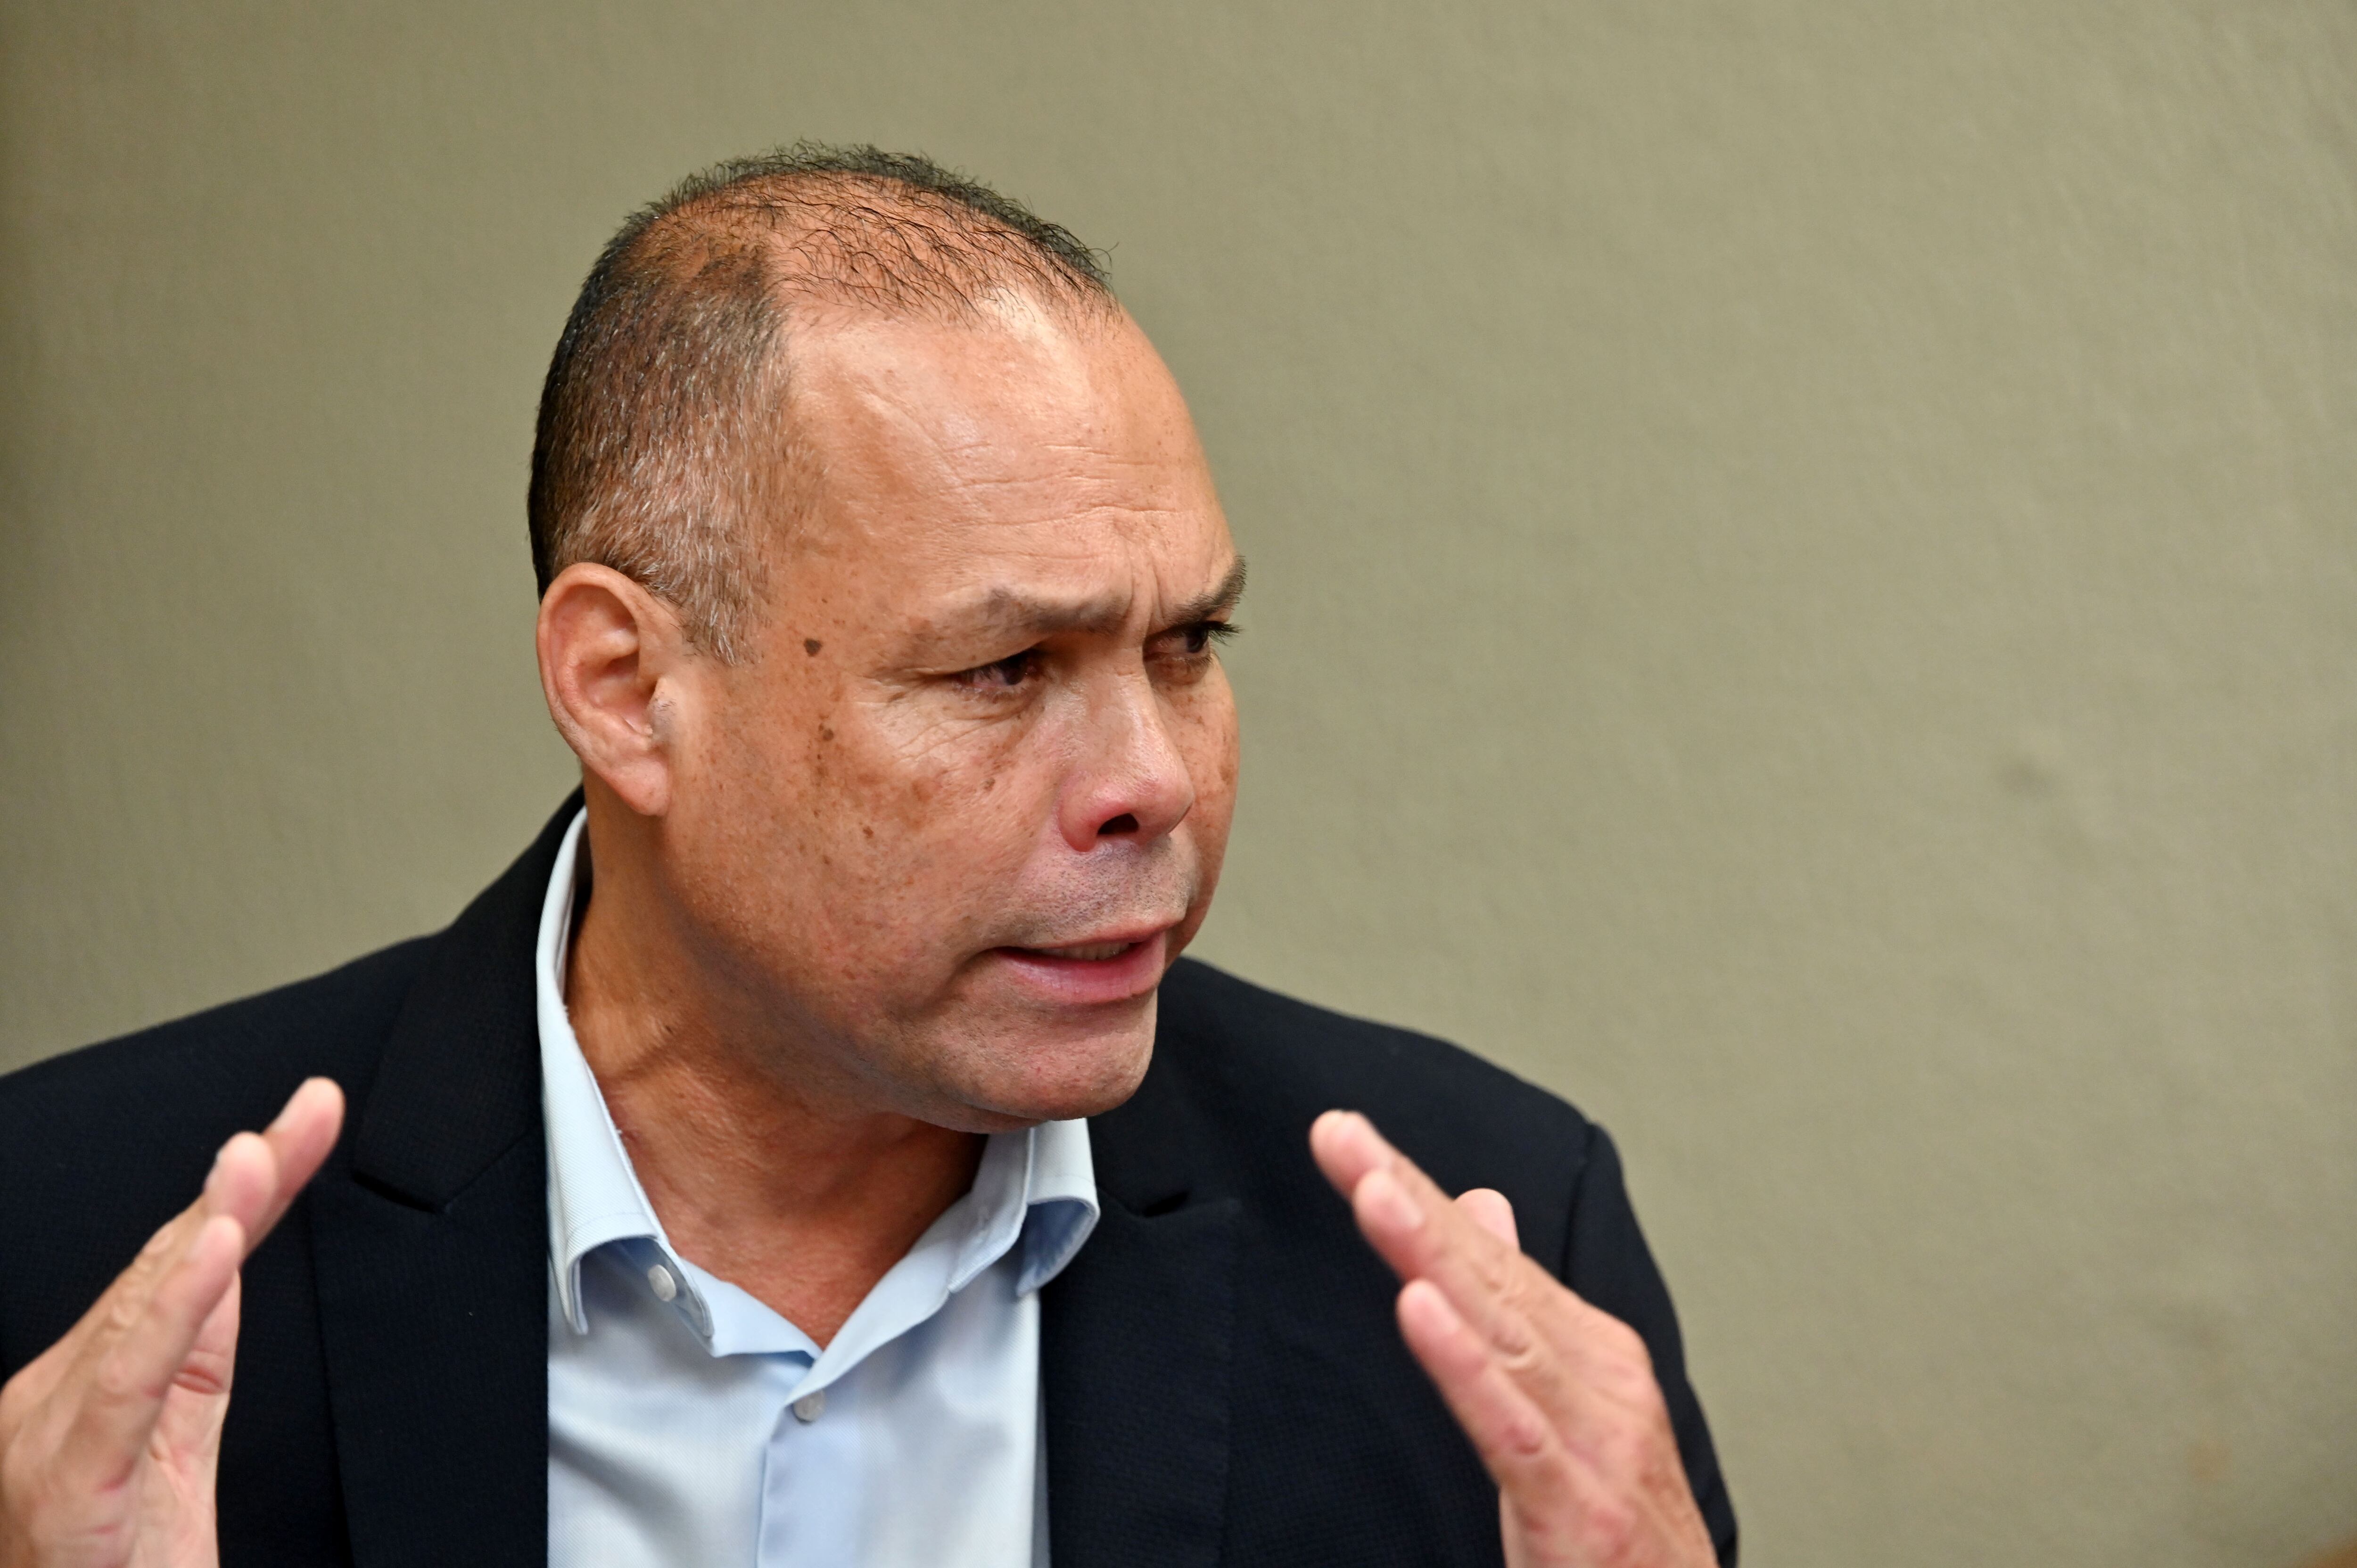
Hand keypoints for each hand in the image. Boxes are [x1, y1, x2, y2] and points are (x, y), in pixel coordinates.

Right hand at [0, 1079, 344, 1567]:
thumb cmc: (114, 1564)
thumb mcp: (170, 1449)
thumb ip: (190, 1361)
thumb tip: (224, 1271)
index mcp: (87, 1384)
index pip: (178, 1262)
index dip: (245, 1189)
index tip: (307, 1124)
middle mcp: (56, 1396)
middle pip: (166, 1265)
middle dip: (245, 1182)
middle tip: (309, 1110)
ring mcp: (50, 1434)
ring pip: (143, 1305)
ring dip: (211, 1220)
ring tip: (261, 1154)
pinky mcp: (69, 1480)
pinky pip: (129, 1381)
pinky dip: (176, 1306)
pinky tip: (215, 1248)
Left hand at [1310, 1110, 1715, 1567]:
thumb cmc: (1620, 1526)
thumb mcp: (1567, 1407)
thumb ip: (1520, 1309)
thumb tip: (1478, 1208)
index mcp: (1589, 1352)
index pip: (1484, 1254)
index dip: (1415, 1190)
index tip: (1346, 1138)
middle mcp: (1599, 1380)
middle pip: (1486, 1274)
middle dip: (1409, 1198)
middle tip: (1341, 1136)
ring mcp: (1596, 1441)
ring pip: (1498, 1332)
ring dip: (1431, 1255)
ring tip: (1375, 1194)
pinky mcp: (1581, 1509)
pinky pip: (1511, 1429)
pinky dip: (1465, 1365)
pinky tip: (1420, 1312)